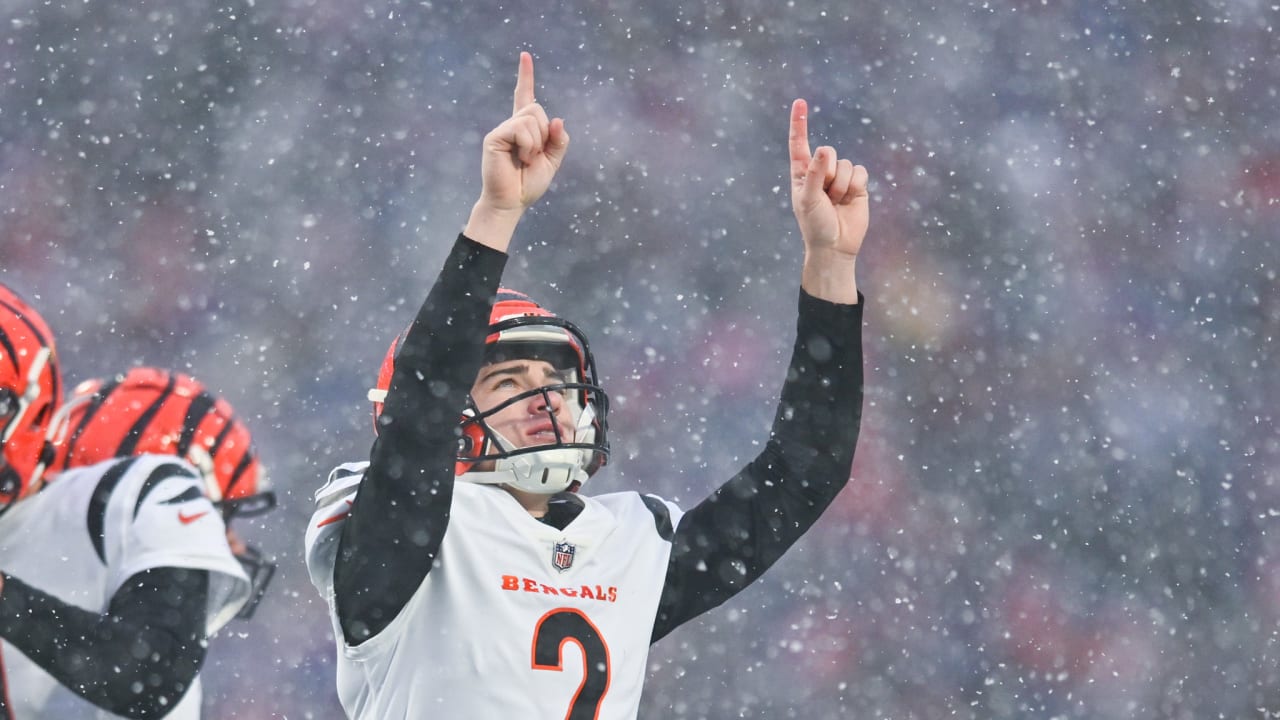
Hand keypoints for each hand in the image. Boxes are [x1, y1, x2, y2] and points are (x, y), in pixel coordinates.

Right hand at [468, 52, 569, 244]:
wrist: (512, 202)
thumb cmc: (528, 183)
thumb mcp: (552, 161)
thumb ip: (559, 140)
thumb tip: (558, 119)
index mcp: (525, 128)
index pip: (526, 97)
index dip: (526, 76)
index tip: (525, 56)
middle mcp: (512, 125)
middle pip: (538, 109)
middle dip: (544, 134)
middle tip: (533, 156)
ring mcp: (502, 129)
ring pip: (532, 118)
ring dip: (536, 142)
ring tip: (525, 159)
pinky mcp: (494, 137)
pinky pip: (520, 129)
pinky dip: (527, 145)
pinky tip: (519, 158)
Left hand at [789, 99, 867, 302]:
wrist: (835, 245)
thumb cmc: (814, 224)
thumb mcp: (807, 199)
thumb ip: (814, 173)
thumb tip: (824, 149)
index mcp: (801, 173)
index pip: (799, 143)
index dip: (800, 122)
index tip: (800, 102)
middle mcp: (820, 171)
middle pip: (828, 152)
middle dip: (828, 174)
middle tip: (825, 196)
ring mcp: (840, 177)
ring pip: (846, 164)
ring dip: (841, 186)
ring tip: (836, 203)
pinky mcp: (857, 185)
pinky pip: (860, 172)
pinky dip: (855, 186)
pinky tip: (849, 201)